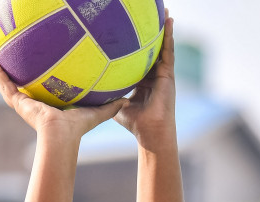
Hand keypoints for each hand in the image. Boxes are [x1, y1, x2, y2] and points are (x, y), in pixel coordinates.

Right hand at [0, 60, 125, 138]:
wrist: (61, 135)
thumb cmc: (77, 128)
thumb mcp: (95, 112)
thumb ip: (110, 106)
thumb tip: (126, 99)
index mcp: (49, 106)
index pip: (42, 91)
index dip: (39, 81)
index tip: (37, 70)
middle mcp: (34, 105)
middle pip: (23, 87)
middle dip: (17, 76)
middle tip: (12, 63)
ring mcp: (24, 104)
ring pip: (9, 86)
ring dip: (1, 74)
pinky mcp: (18, 103)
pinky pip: (5, 86)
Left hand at [115, 17, 176, 148]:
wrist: (150, 132)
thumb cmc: (133, 123)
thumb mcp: (116, 104)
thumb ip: (106, 95)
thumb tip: (89, 88)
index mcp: (143, 81)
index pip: (139, 58)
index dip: (136, 44)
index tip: (131, 30)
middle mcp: (153, 75)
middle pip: (152, 49)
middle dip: (152, 32)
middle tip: (150, 14)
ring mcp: (162, 74)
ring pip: (163, 46)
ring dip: (163, 29)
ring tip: (164, 11)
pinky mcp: (168, 74)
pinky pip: (168, 51)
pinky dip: (169, 36)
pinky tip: (169, 21)